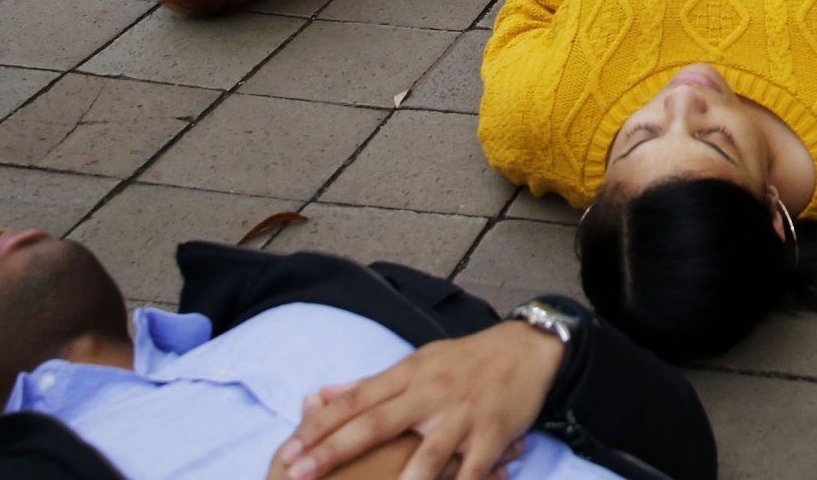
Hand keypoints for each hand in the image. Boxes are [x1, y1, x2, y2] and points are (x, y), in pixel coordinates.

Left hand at [266, 318, 562, 479]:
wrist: (528, 349)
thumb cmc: (466, 360)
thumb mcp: (418, 362)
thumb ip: (371, 384)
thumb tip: (322, 396)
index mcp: (410, 375)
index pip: (356, 400)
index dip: (319, 425)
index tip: (288, 450)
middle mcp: (431, 394)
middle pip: (377, 423)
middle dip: (335, 449)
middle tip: (300, 472)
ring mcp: (462, 416)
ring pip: (426, 453)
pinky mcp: (492, 434)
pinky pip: (472, 470)